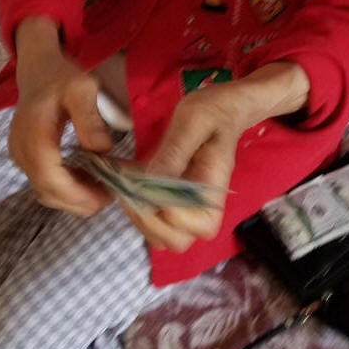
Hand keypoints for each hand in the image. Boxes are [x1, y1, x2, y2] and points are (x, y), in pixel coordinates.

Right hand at [8, 17, 112, 215]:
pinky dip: (67, 188)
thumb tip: (102, 150)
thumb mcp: (81, 89)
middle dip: (81, 200)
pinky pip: (44, 183)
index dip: (77, 194)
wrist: (38, 69)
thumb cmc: (61, 77)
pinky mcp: (24, 159)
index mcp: (34, 133)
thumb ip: (89, 119)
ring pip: (46, 192)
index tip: (106, 196)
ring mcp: (19, 156)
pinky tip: (88, 177)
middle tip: (111, 193)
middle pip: (47, 192)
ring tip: (103, 185)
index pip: (49, 178)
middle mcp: (21, 150)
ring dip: (75, 197)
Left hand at [123, 82, 244, 252]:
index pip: (200, 226)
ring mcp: (188, 206)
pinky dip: (135, 206)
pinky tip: (125, 179)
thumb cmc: (213, 110)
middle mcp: (203, 205)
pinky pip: (153, 219)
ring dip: (138, 217)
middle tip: (130, 189)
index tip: (150, 186)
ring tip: (125, 184)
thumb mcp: (193, 120)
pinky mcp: (173, 199)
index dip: (171, 214)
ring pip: (161, 236)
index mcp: (214, 187)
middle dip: (148, 221)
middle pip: (177, 241)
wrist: (223, 107)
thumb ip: (174, 152)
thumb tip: (151, 182)